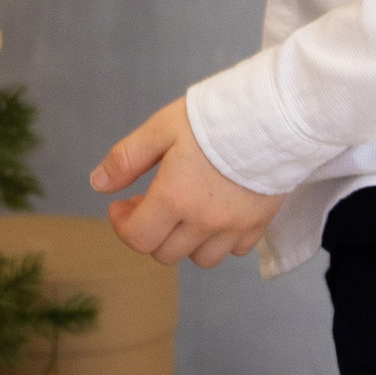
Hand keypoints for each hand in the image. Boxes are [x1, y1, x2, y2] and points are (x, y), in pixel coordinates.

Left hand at [91, 97, 281, 267]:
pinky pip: (234, 250)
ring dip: (184, 241)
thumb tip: (98, 184)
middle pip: (165, 253)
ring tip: (184, 212)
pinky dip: (220, 241)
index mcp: (174, 198)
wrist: (277, 115)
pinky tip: (217, 214)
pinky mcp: (260, 224)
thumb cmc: (215, 117)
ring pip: (200, 259)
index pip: (138, 238)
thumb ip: (127, 159)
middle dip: (150, 232)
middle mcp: (203, 222)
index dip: (123, 225)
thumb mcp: (161, 128)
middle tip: (150, 203)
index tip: (122, 206)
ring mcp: (234, 227)